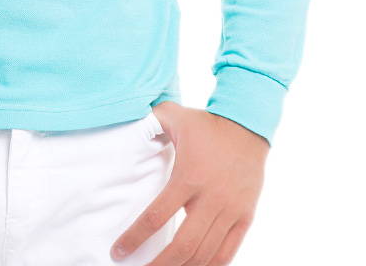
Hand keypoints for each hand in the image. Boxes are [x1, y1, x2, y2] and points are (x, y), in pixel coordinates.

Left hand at [109, 101, 269, 264]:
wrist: (248, 126)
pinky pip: (228, 252)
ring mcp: (230, 211)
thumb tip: (126, 119)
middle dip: (158, 265)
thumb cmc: (207, 124)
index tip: (118, 251)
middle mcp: (210, 199)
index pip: (156, 216)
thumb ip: (150, 119)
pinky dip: (210, 265)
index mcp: (188, 177)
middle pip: (182, 247)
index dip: (134, 238)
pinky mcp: (245, 217)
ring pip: (205, 254)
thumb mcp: (175, 115)